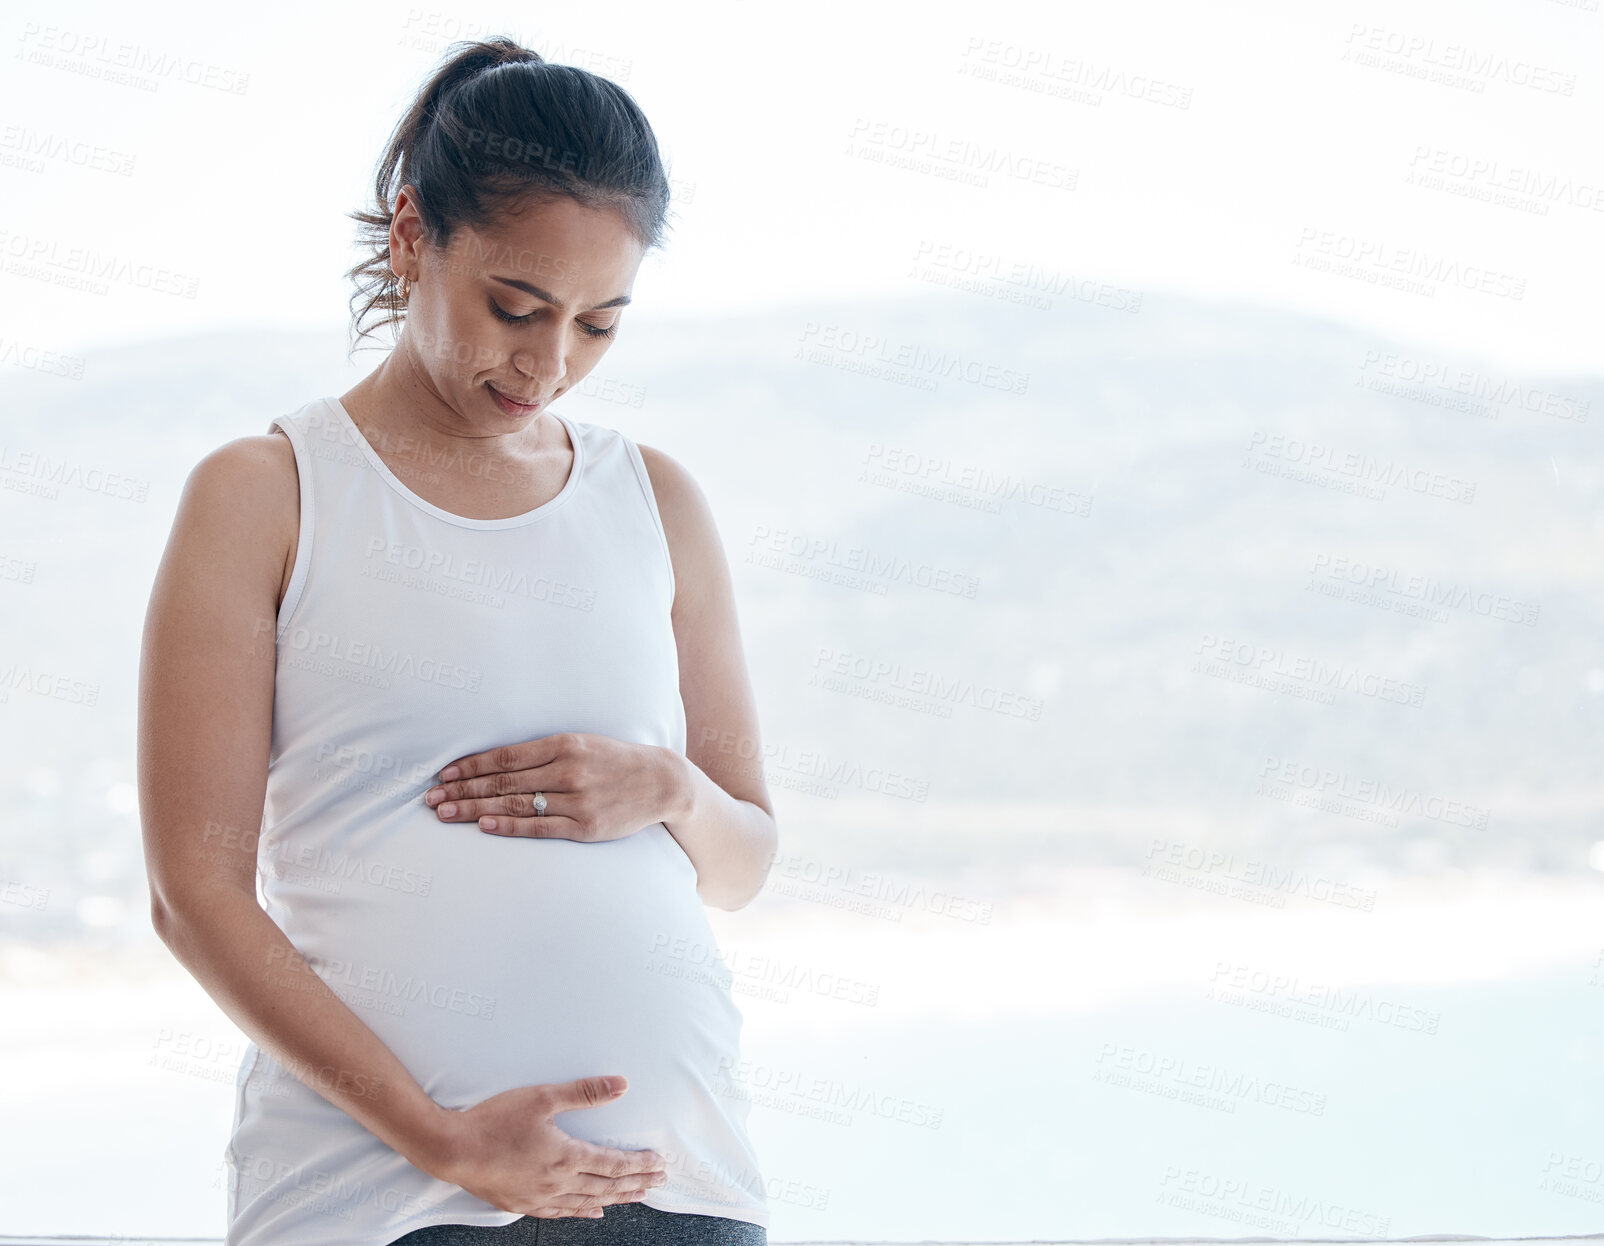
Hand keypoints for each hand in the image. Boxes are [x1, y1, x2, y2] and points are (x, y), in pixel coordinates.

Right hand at [419, 1075, 668, 1217]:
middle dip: (635, 1183)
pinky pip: (560, 1212)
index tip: (659, 1164)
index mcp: (566, 1157)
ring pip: (586, 1203)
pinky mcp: (521, 1203)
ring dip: (615, 1199)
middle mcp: (557, 1183)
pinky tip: (591, 1212)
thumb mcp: (542, 1097)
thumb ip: (584, 1092)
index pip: (613, 1164)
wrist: (452, 1149)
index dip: (639, 1165)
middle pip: (606, 1187)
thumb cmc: (494, 1120)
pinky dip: (581, 1212)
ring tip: (635, 1197)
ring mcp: (539, 1197)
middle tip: (658, 1182)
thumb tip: (621, 1085)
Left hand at [425, 732, 682, 841]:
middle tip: (431, 799)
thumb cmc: (613, 761)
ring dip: (475, 809)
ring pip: (515, 804)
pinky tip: (484, 826)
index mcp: (563, 744)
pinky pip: (539, 827)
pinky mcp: (586, 825)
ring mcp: (577, 799)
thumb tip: (496, 763)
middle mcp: (567, 770)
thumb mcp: (581, 743)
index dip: (470, 766)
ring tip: (445, 814)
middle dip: (462, 790)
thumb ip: (542, 752)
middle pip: (503, 781)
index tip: (443, 775)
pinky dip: (509, 826)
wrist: (661, 782)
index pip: (505, 756)